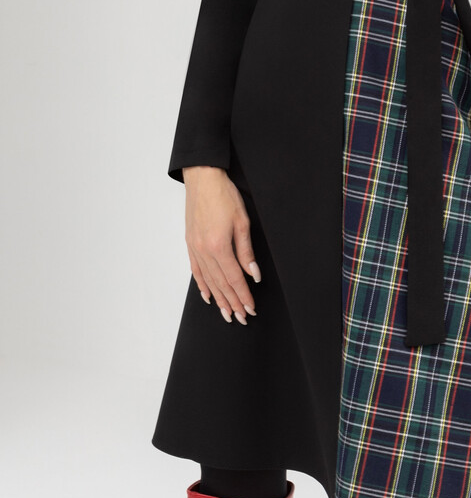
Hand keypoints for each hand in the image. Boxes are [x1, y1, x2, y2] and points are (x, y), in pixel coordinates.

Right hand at [183, 166, 260, 324]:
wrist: (203, 179)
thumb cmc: (224, 195)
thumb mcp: (242, 222)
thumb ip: (246, 251)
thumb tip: (253, 274)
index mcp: (219, 246)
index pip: (234, 279)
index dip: (243, 296)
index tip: (251, 308)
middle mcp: (204, 251)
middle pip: (220, 284)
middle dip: (232, 303)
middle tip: (241, 318)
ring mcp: (195, 248)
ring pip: (208, 280)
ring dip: (218, 299)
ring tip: (226, 314)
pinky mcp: (190, 243)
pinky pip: (196, 270)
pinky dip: (202, 285)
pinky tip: (207, 295)